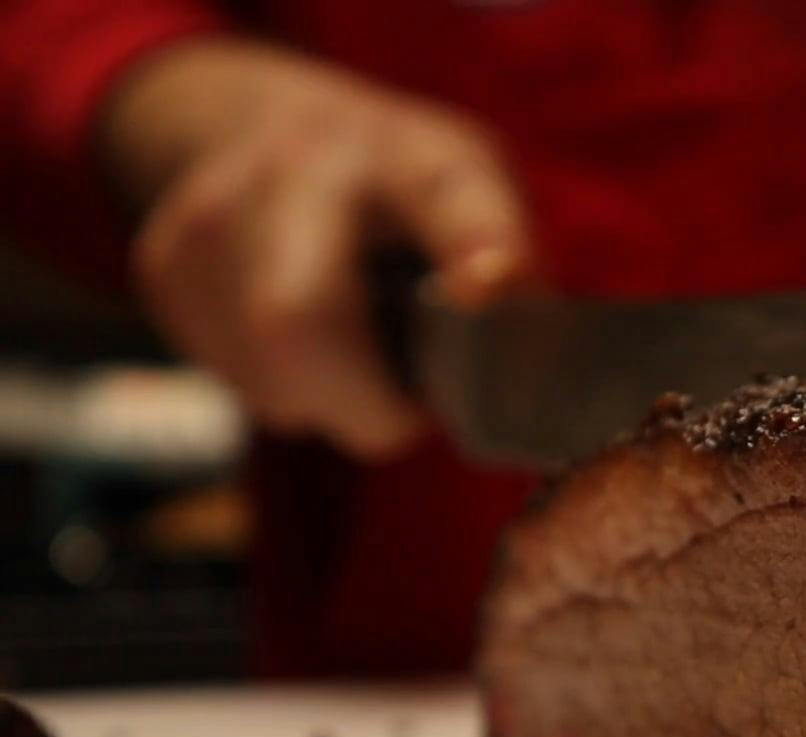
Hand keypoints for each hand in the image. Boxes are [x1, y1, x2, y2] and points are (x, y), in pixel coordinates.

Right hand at [104, 40, 536, 458]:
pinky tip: (305, 351)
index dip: (475, 246)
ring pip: (266, 376)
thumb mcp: (484, 211)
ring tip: (358, 363)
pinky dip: (286, 395)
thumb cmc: (411, 198)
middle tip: (405, 419)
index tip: (492, 284)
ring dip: (329, 406)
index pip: (449, 200)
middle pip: (299, 318)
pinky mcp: (163, 264)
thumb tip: (523, 384)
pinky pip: (235, 384)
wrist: (274, 129)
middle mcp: (304, 167)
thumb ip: (514, 290)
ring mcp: (215, 211)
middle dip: (365, 407)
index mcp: (417, 157)